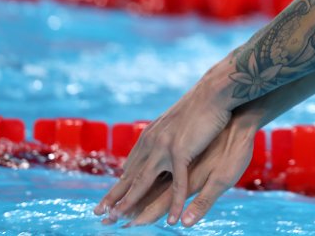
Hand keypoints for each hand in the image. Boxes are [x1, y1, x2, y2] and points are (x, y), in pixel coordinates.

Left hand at [94, 84, 232, 225]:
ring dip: (130, 204)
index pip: (130, 166)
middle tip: (99, 215)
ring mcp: (164, 148)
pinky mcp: (180, 151)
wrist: (215, 91)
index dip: (119, 185)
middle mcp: (152, 143)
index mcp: (151, 136)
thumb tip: (160, 141)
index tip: (108, 199)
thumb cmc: (202, 105)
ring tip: (118, 222)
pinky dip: (175, 204)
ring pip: (143, 182)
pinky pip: (177, 184)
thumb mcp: (177, 121)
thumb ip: (166, 135)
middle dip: (114, 198)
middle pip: (129, 176)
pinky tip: (173, 220)